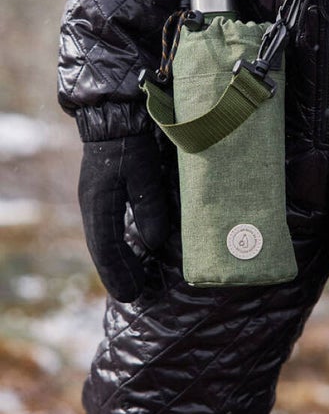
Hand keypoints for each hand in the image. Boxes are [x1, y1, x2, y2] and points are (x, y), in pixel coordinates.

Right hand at [78, 133, 170, 301]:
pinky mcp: (100, 196)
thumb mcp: (144, 174)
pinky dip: (116, 245)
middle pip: (102, 248)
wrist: (114, 119)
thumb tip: (152, 244)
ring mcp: (94, 201)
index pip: (107, 247)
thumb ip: (149, 207)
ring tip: (132, 280)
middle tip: (133, 294)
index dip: (118, 273)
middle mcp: (92, 206)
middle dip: (116, 273)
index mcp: (99, 204)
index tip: (131, 294)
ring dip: (116, 261)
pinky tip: (129, 252)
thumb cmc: (132, 145)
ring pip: (103, 240)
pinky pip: (106, 228)